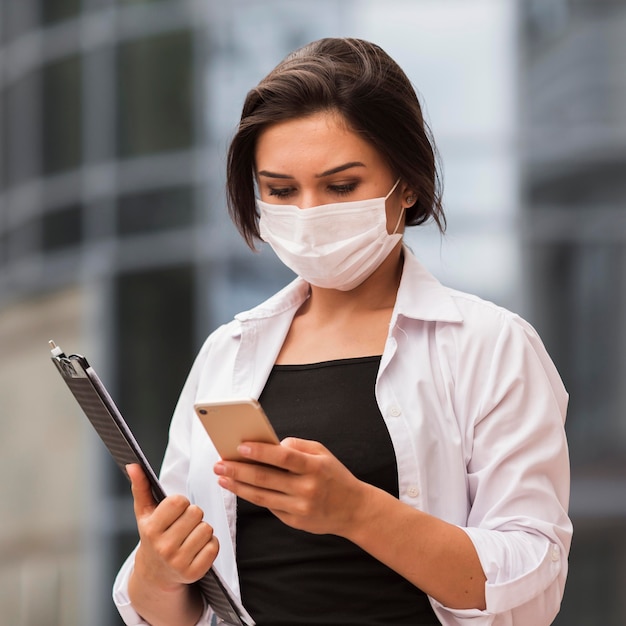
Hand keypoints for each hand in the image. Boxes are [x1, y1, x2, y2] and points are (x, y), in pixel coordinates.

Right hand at [127, 464, 218, 591]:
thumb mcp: (144, 513)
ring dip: (202, 529)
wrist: (155, 574)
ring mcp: (179, 562)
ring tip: (189, 536)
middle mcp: (164, 548)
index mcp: (151, 530)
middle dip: (193, 515)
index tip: (174, 511)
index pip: (179, 501)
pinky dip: (210, 544)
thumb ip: (140, 487)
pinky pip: (214, 545)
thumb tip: (133, 465)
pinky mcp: (194, 573)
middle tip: (183, 525)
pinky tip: (196, 548)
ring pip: (207, 528)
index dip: (181, 503)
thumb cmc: (152, 535)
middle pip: (196, 513)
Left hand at [213, 438, 368, 536]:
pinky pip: (269, 506)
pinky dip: (252, 496)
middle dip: (239, 470)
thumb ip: (298, 446)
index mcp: (314, 467)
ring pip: (262, 496)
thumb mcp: (323, 453)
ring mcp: (300, 507)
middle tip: (219, 464)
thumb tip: (270, 444)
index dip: (260, 451)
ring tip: (222, 478)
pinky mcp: (295, 521)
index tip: (239, 447)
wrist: (354, 509)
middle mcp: (307, 488)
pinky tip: (240, 488)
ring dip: (238, 486)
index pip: (283, 457)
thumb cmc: (335, 476)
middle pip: (266, 478)